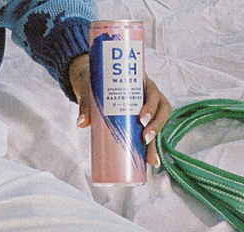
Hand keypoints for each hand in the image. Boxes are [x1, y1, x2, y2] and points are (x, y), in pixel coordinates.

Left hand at [69, 53, 172, 167]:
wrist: (95, 82)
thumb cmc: (97, 84)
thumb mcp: (92, 90)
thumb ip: (86, 105)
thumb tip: (82, 123)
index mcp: (140, 82)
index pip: (153, 92)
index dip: (151, 107)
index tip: (141, 120)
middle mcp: (149, 94)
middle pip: (161, 109)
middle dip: (156, 126)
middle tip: (144, 139)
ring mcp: (149, 107)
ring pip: (159, 123)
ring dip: (157, 140)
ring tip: (150, 157)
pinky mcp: (144, 120)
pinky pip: (152, 132)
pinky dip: (152, 148)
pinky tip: (151, 162)